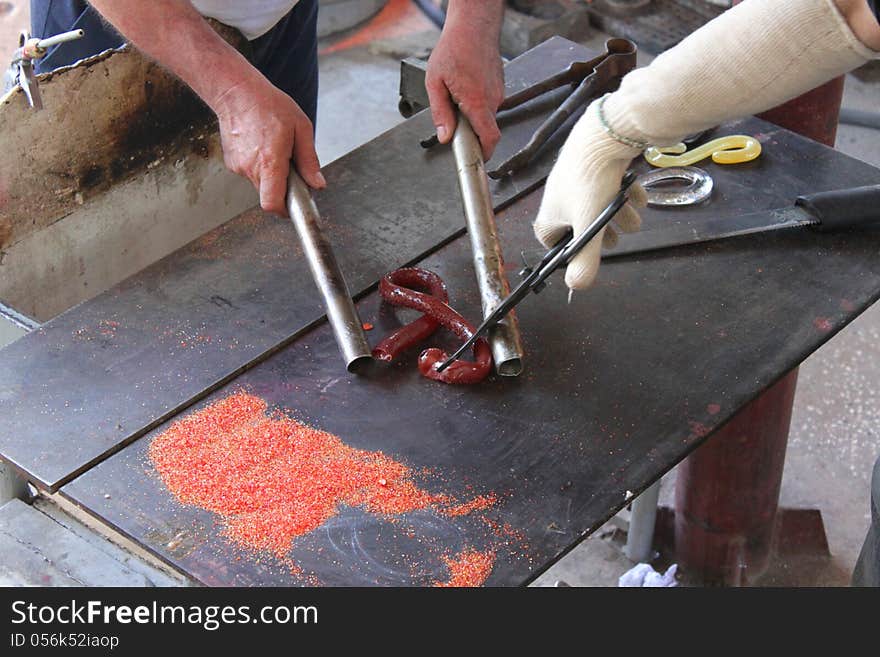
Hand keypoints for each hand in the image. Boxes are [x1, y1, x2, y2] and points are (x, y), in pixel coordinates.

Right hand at [213, 77, 324, 216]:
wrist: (236, 92)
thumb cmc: (268, 105)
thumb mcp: (301, 128)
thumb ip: (309, 160)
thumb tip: (317, 183)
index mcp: (270, 161)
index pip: (272, 203)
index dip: (283, 210)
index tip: (293, 205)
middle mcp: (250, 167)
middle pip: (268, 196)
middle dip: (282, 188)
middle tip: (289, 167)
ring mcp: (238, 166)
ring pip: (259, 184)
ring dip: (271, 175)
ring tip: (274, 150)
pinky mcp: (231, 163)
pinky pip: (250, 173)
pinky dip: (259, 167)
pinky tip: (261, 146)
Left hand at [426, 20, 503, 158]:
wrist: (474, 26)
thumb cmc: (454, 48)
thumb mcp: (435, 82)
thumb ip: (440, 113)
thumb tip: (444, 136)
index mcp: (477, 101)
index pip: (489, 137)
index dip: (485, 153)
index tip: (477, 160)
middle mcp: (492, 99)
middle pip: (485, 128)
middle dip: (471, 129)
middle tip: (454, 118)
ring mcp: (498, 92)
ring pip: (486, 114)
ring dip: (473, 113)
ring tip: (458, 94)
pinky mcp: (500, 86)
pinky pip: (489, 102)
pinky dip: (478, 102)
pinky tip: (466, 86)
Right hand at [533, 101, 643, 290]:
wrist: (608, 133)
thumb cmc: (591, 182)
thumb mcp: (590, 226)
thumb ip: (586, 261)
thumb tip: (578, 288)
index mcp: (550, 212)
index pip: (551, 240)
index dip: (568, 250)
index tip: (585, 254)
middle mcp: (560, 195)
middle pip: (582, 225)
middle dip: (604, 234)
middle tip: (617, 239)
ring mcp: (579, 177)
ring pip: (600, 206)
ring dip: (620, 216)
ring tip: (634, 218)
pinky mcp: (598, 163)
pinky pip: (611, 186)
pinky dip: (626, 195)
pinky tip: (638, 197)